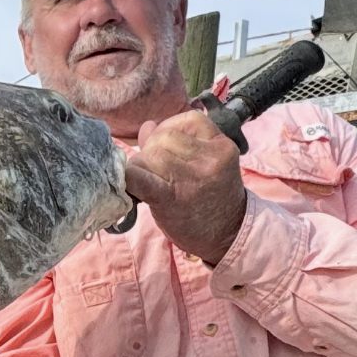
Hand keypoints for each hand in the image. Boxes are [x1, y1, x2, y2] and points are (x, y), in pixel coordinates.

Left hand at [125, 111, 245, 264]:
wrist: (227, 236)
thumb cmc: (211, 198)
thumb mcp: (205, 164)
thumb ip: (178, 143)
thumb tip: (147, 125)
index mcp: (221, 146)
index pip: (187, 120)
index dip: (169, 130)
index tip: (166, 149)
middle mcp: (211, 159)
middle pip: (165, 137)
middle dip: (152, 151)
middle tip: (155, 172)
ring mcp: (193, 178)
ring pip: (152, 155)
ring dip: (142, 166)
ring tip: (150, 183)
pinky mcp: (172, 198)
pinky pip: (140, 177)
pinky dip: (129, 178)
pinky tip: (131, 186)